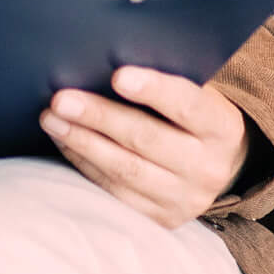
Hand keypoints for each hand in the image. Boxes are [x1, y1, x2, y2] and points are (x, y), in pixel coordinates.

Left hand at [39, 67, 249, 228]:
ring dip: (81, 141)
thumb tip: (106, 55)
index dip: (153, 89)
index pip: (188, 104)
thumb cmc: (191, 113)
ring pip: (125, 168)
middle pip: (147, 139)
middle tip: (61, 99)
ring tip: (51, 118)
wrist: (215, 165)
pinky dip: (84, 163)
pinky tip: (64, 141)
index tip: (117, 75)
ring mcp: (185, 198)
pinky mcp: (161, 218)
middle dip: (99, 117)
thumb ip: (164, 77)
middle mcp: (208, 168)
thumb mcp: (195, 92)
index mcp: (222, 128)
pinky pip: (115, 191)